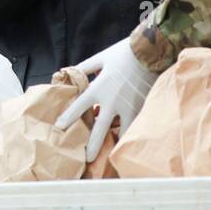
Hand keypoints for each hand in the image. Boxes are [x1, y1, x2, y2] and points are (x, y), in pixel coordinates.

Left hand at [56, 36, 159, 159]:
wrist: (150, 51)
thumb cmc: (124, 53)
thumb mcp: (101, 57)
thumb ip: (85, 67)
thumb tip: (72, 72)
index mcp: (99, 88)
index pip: (79, 107)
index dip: (68, 118)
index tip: (60, 127)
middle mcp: (112, 102)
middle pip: (99, 129)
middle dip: (92, 145)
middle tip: (87, 158)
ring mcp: (128, 107)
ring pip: (120, 132)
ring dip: (114, 144)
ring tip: (110, 156)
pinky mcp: (142, 108)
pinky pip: (134, 125)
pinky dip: (130, 133)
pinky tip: (127, 142)